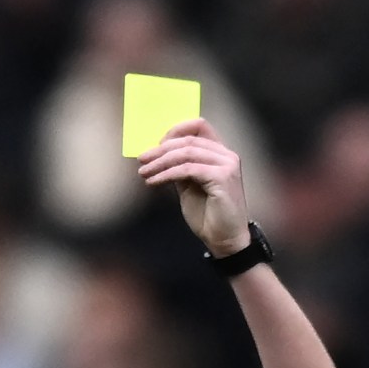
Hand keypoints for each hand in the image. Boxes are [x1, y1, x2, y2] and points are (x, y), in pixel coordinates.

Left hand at [137, 118, 250, 257]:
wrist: (225, 241)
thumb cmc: (209, 217)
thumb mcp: (189, 187)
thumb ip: (180, 169)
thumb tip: (158, 156)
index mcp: (221, 154)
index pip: (199, 126)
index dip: (175, 131)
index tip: (155, 146)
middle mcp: (227, 155)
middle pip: (188, 140)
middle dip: (160, 150)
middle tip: (141, 160)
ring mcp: (227, 165)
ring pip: (186, 153)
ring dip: (160, 162)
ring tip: (144, 173)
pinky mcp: (222, 178)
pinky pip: (187, 169)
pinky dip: (167, 174)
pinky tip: (153, 182)